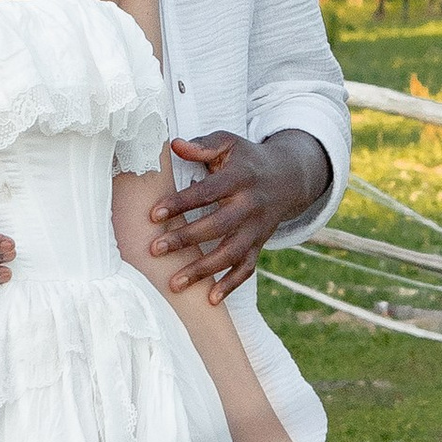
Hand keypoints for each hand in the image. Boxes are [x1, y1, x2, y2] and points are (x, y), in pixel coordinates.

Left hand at [149, 129, 327, 300]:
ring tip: (174, 283)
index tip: (154, 214)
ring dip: (203, 271)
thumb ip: (203, 145)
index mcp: (240, 178)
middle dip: (186, 240)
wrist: (287, 177)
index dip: (181, 203)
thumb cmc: (246, 159)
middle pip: (218, 226)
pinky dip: (231, 285)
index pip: (207, 193)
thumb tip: (175, 145)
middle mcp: (251, 205)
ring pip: (231, 254)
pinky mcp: (259, 244)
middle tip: (155, 249)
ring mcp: (257, 228)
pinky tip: (211, 299)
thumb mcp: (228, 143)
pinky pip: (247, 268)